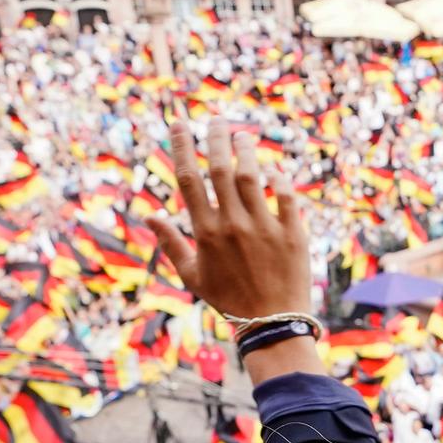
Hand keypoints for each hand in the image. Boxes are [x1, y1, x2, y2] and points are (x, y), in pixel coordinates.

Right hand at [145, 110, 312, 318]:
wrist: (272, 323)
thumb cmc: (228, 300)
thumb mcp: (192, 275)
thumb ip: (171, 243)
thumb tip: (149, 216)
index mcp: (205, 232)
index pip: (188, 179)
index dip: (182, 147)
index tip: (179, 123)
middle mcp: (233, 225)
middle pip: (221, 169)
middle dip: (216, 138)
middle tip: (217, 120)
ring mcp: (264, 228)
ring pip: (253, 176)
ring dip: (247, 151)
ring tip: (243, 136)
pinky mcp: (293, 233)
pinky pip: (286, 196)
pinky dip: (280, 179)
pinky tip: (273, 170)